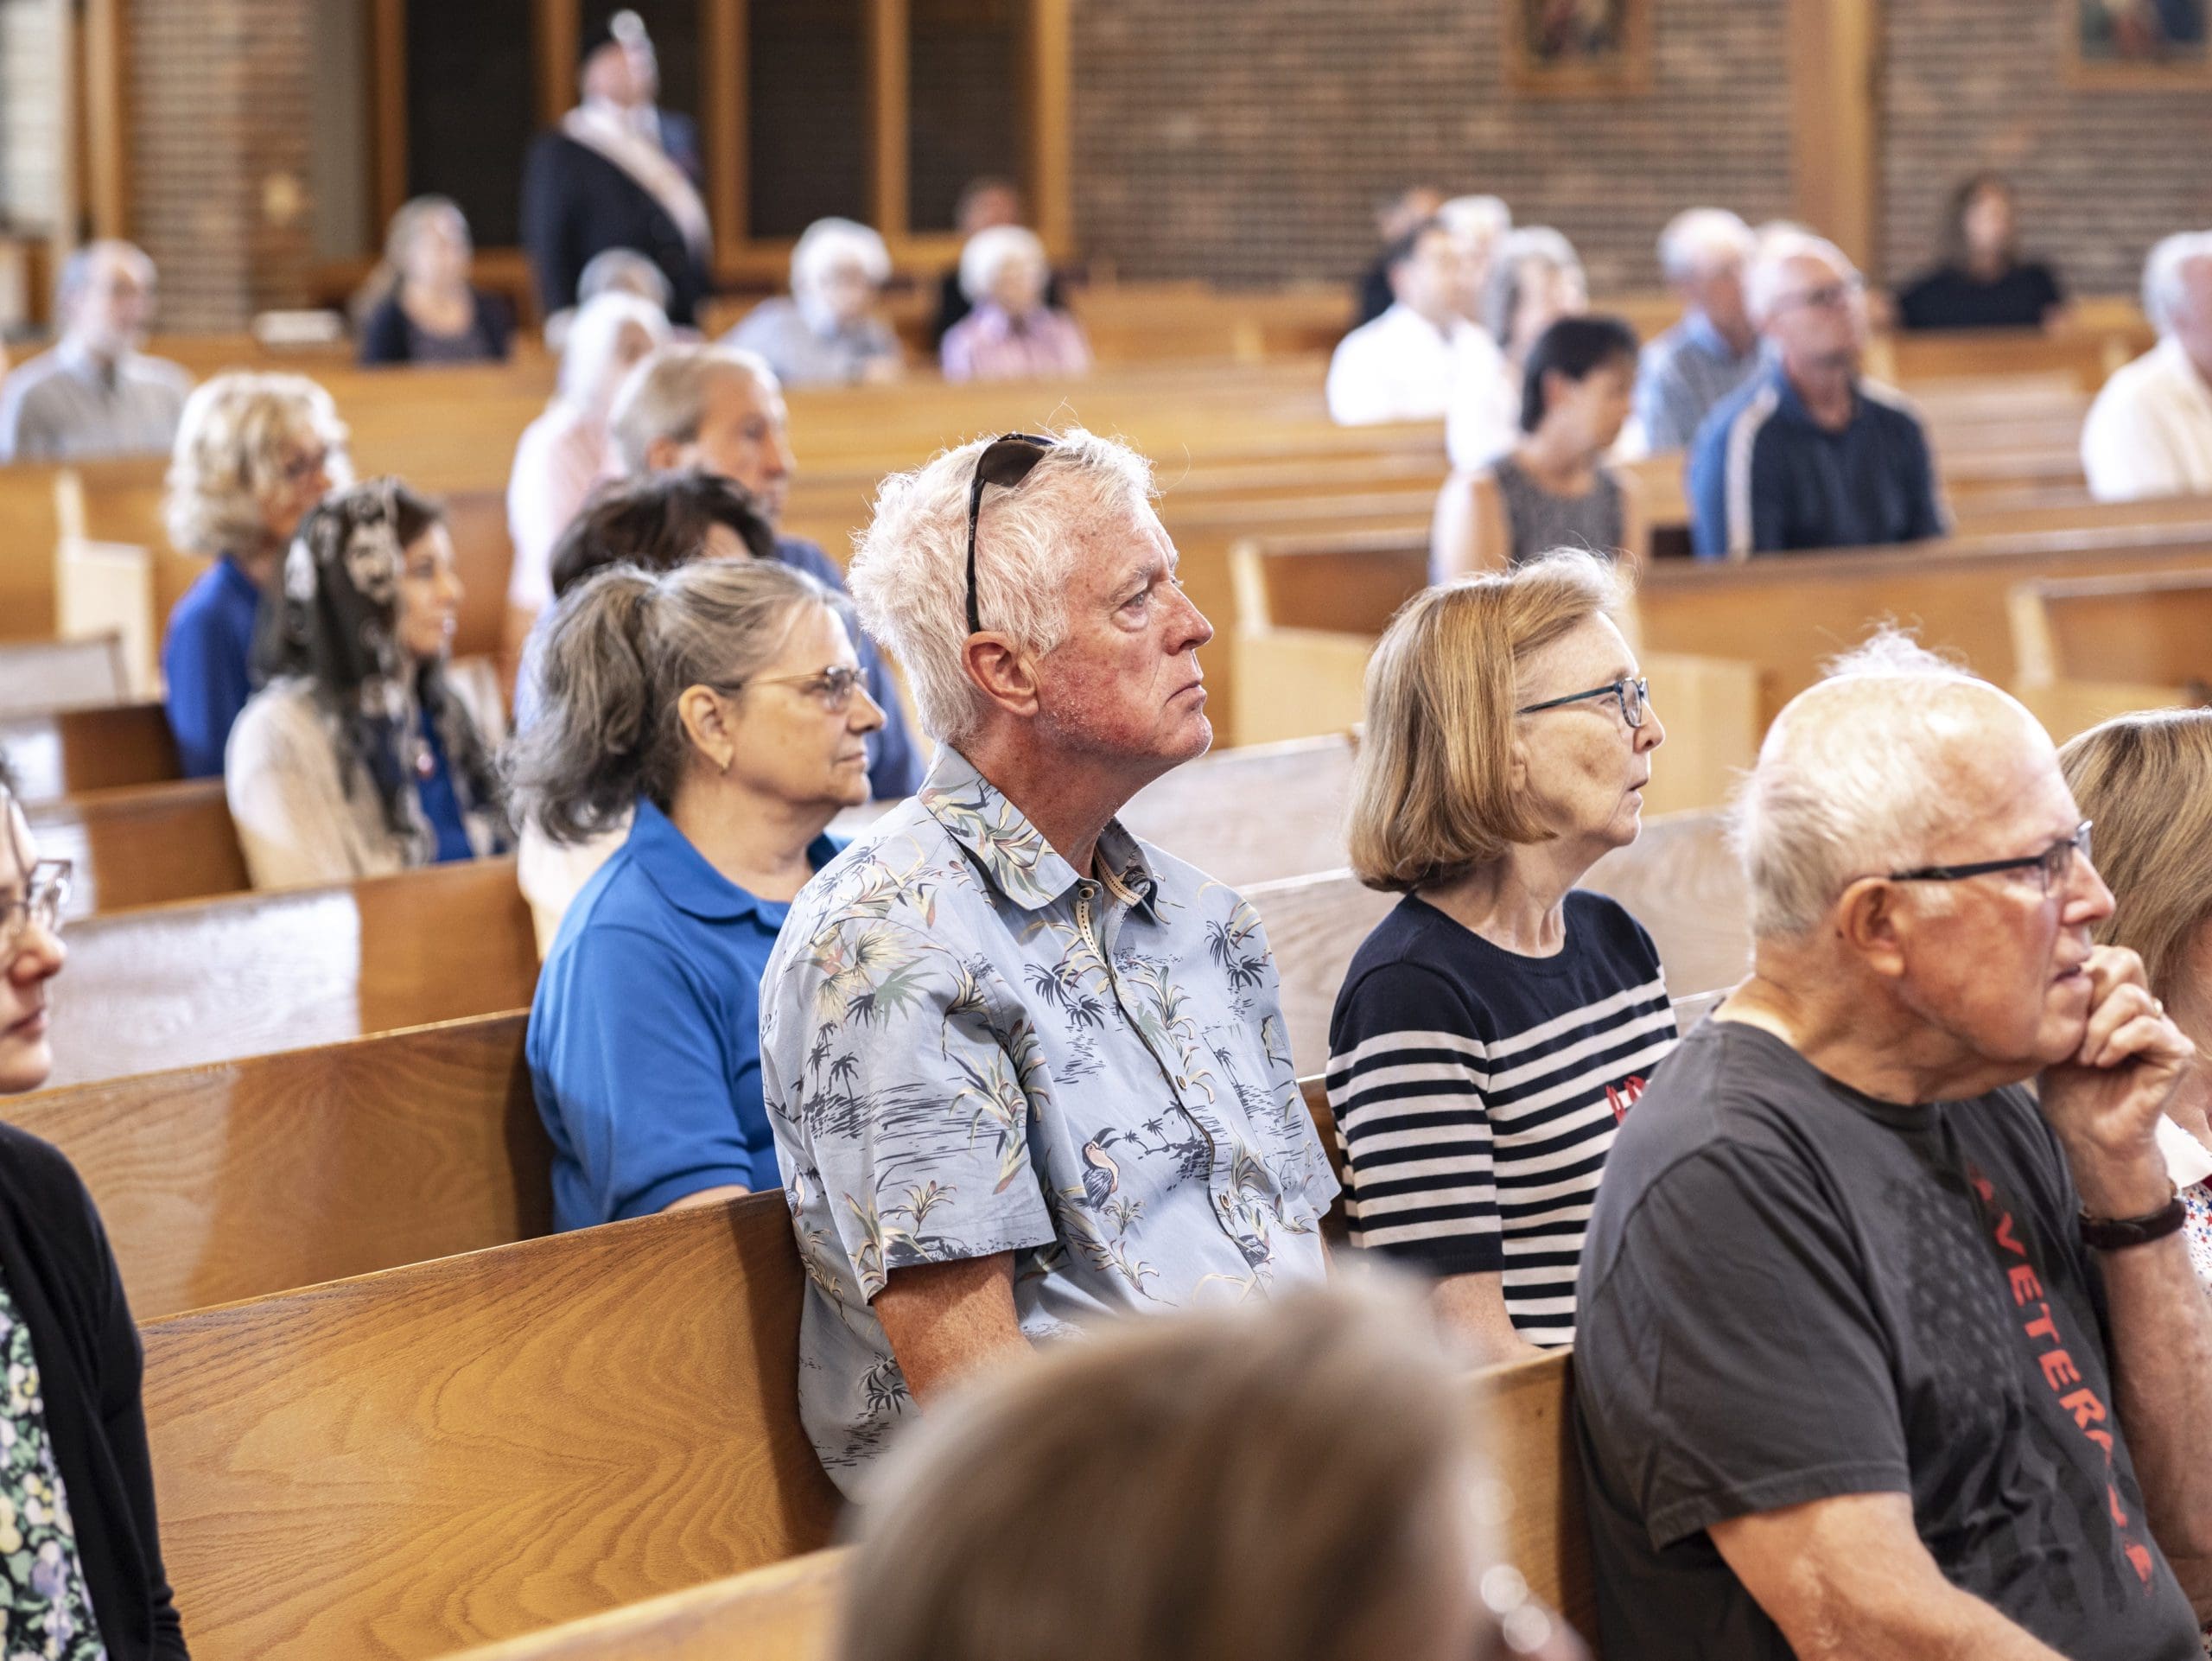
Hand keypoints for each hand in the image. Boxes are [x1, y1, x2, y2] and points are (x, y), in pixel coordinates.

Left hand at [2039, 946, 2196, 1215]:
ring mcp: (2164, 1025)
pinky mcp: (2178, 1051)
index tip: (2055, 1013)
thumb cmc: (2064, 1084)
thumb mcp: (2052, 1030)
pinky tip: (2099, 1063)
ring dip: (2097, 1028)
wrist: (2086, 1132)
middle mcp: (2143, 1003)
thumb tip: (2056, 955)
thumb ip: (2062, 993)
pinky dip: (2116, 1043)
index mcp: (2113, 992)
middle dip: (2086, 996)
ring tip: (2082, 1058)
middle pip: (2124, 960)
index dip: (2074, 975)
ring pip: (2132, 997)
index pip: (2103, 951)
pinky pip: (2149, 1027)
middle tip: (2070, 1034)